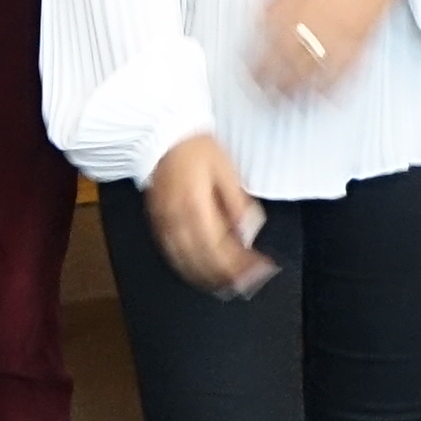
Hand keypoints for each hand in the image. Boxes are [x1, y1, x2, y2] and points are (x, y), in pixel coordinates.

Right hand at [143, 135, 270, 296]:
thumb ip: (238, 204)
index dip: (244, 265)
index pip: (223, 249)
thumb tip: (249, 232)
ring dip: (209, 279)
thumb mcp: (226, 170)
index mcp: (197, 207)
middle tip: (250, 283)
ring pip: (187, 264)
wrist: (161, 135)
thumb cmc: (194, 148)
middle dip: (230, 277)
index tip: (262, 269)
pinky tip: (200, 273)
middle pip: (205, 262)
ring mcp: (165, 225)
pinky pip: (172, 255)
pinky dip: (189, 269)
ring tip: (230, 285)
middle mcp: (179, 221)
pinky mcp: (158, 224)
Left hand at [247, 0, 420, 100]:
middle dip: (269, 81)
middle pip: (282, 61)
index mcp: (294, 5)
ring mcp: (335, 36)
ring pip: (308, 73)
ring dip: (294, 91)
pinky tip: (322, 96)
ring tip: (286, 102)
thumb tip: (259, 9)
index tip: (248, 69)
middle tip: (261, 93)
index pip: (265, 40)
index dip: (253, 58)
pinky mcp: (357, 45)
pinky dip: (330, 88)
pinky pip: (341, 74)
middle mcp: (312, 23)